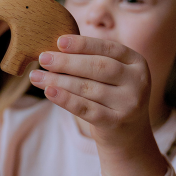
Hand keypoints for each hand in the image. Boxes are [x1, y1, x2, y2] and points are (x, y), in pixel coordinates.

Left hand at [30, 34, 152, 145]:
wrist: (129, 134)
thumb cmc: (112, 97)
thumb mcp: (112, 76)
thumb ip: (93, 60)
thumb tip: (55, 49)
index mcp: (137, 62)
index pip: (108, 48)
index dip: (83, 44)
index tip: (59, 41)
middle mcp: (138, 81)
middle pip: (98, 67)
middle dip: (67, 62)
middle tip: (43, 58)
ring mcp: (129, 103)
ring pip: (89, 88)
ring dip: (59, 80)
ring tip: (37, 76)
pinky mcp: (117, 122)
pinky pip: (86, 109)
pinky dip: (66, 99)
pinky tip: (49, 92)